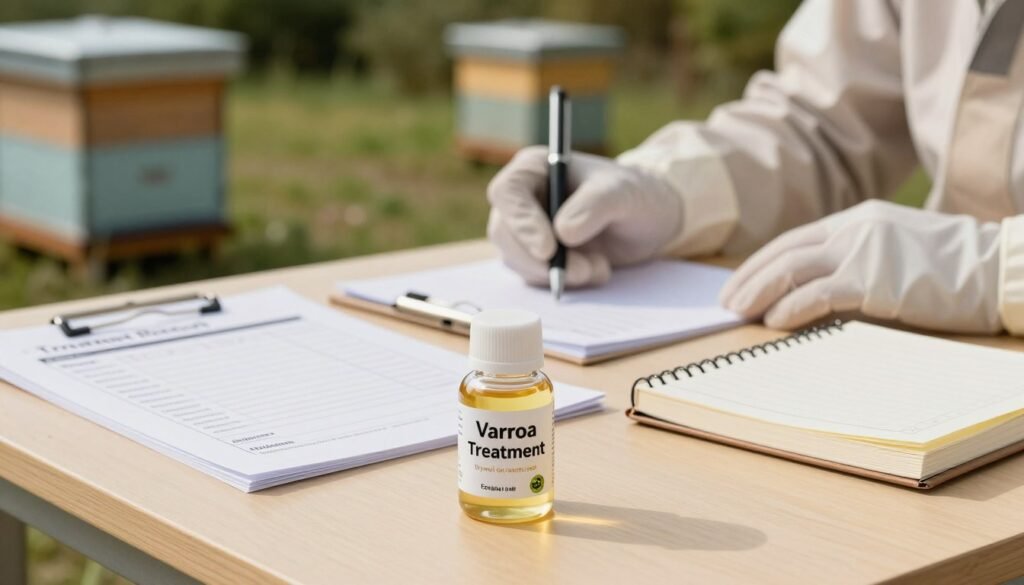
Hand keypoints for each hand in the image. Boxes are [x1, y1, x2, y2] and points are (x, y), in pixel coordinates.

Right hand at [487, 146, 683, 286]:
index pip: (508, 192)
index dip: (521, 221)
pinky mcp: (535, 257)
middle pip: (504, 232)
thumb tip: (562, 233)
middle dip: (540, 259)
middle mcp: (524, 198)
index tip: (548, 249)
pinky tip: (596, 269)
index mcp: (535, 168)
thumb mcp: (624, 193)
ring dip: (556, 273)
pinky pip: (534, 277)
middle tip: (583, 271)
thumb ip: (595, 205)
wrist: (649, 220)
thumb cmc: (635, 195)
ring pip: (517, 260)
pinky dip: (564, 281)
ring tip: (599, 267)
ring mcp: (526, 229)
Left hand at [720, 200, 1002, 332]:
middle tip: (727, 302)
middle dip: (749, 277)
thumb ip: (858, 258)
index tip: (740, 282)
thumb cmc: (953, 268)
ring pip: (791, 269)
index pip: (794, 239)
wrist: (999, 268)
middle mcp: (854, 229)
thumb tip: (816, 289)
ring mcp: (862, 251)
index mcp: (857, 219)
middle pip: (783, 251)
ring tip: (740, 312)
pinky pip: (816, 295)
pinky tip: (773, 321)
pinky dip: (789, 308)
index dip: (761, 262)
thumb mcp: (896, 250)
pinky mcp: (873, 281)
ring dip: (759, 292)